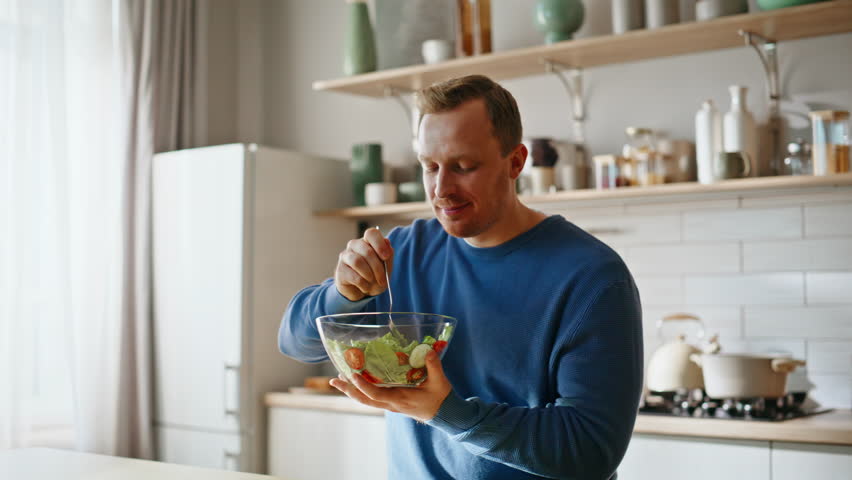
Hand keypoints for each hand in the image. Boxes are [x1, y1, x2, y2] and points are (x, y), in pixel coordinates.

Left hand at [330, 350, 451, 422]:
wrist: (444, 414)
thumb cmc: (441, 398)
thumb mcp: (439, 382)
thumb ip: (434, 366)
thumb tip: (428, 351)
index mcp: (400, 399)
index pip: (376, 394)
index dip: (363, 385)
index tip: (352, 374)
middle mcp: (391, 404)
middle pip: (364, 399)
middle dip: (348, 390)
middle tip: (334, 380)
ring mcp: (390, 405)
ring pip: (366, 399)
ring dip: (352, 390)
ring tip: (339, 379)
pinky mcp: (392, 403)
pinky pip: (372, 398)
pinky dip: (361, 391)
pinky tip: (356, 382)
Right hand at [334, 227, 393, 301]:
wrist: (362, 292)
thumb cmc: (375, 276)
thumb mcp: (386, 268)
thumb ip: (388, 256)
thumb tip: (387, 242)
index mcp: (367, 241)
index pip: (371, 233)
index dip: (379, 244)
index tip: (386, 256)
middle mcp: (354, 245)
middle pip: (367, 251)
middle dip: (378, 268)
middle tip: (383, 280)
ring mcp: (345, 256)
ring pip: (358, 262)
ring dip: (369, 275)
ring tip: (372, 282)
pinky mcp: (340, 270)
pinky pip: (354, 276)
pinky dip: (363, 284)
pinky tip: (365, 287)